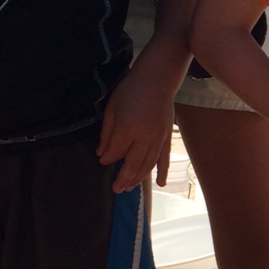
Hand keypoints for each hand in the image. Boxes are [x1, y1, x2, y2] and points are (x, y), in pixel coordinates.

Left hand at [97, 70, 175, 192]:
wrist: (157, 79)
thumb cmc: (130, 90)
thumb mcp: (112, 109)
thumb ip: (107, 133)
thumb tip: (101, 154)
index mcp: (127, 128)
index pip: (116, 152)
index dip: (107, 159)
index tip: (102, 162)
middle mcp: (144, 137)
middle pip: (132, 164)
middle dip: (123, 178)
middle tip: (116, 189)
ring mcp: (158, 138)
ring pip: (148, 165)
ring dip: (138, 178)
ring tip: (129, 188)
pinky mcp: (167, 137)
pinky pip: (164, 158)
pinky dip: (162, 171)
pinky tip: (160, 184)